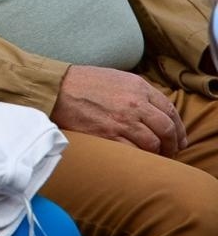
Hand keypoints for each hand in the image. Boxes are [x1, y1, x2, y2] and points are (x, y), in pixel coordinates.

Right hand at [51, 65, 186, 155]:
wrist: (56, 88)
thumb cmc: (84, 82)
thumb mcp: (117, 77)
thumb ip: (138, 91)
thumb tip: (155, 110)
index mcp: (139, 87)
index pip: (170, 111)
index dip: (179, 128)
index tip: (178, 138)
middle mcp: (135, 104)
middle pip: (167, 129)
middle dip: (173, 144)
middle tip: (171, 151)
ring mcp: (123, 121)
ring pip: (153, 143)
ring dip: (157, 153)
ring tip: (154, 156)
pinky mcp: (108, 135)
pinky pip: (134, 152)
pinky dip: (140, 157)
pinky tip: (138, 158)